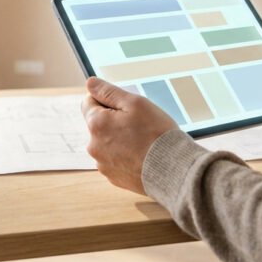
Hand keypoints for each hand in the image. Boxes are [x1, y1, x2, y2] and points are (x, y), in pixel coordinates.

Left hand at [81, 77, 178, 194]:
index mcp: (96, 124)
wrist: (172, 170)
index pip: (89, 102)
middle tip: (139, 123)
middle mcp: (93, 146)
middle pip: (99, 124)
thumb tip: (90, 83)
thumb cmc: (156, 134)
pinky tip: (142, 156)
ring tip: (143, 142)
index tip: (124, 105)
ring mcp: (103, 164)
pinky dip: (125, 156)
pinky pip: (115, 160)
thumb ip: (109, 92)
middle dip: (114, 120)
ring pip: (107, 143)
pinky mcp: (113, 177)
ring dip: (119, 139)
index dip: (106, 99)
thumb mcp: (135, 103)